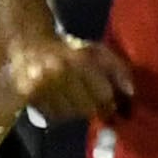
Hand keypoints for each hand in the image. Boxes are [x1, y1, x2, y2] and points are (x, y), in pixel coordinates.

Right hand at [6, 27, 133, 122]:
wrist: (29, 42)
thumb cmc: (69, 49)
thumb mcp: (97, 52)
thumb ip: (118, 69)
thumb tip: (130, 93)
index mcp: (79, 59)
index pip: (102, 94)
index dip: (110, 105)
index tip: (113, 109)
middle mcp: (59, 71)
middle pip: (86, 108)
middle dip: (93, 109)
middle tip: (94, 106)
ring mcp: (40, 84)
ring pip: (68, 114)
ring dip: (75, 112)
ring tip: (73, 101)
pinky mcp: (26, 94)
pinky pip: (50, 115)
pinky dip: (57, 114)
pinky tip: (58, 102)